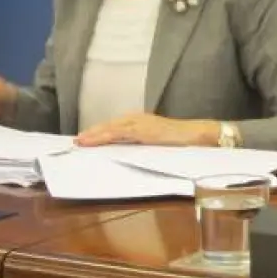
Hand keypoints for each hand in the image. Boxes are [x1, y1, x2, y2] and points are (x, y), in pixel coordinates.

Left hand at [74, 113, 219, 146]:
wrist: (201, 136)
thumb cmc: (183, 143)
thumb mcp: (159, 146)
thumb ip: (144, 148)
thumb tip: (127, 157)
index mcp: (142, 124)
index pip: (115, 128)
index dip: (99, 134)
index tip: (83, 141)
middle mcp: (139, 120)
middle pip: (110, 126)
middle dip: (93, 134)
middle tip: (75, 142)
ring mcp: (142, 123)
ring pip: (112, 128)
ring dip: (95, 135)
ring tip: (80, 142)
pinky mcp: (145, 129)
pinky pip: (121, 132)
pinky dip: (105, 136)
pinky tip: (94, 141)